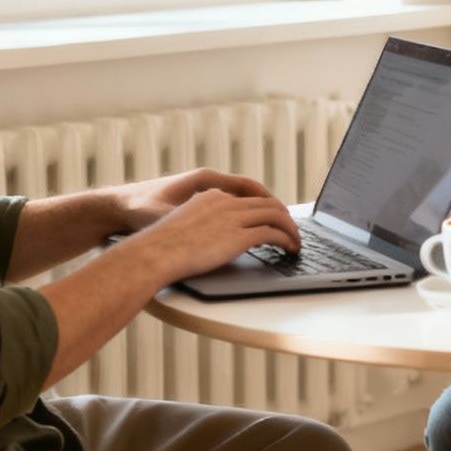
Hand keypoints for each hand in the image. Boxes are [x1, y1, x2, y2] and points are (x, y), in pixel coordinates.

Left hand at [113, 168, 279, 232]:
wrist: (116, 207)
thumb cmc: (138, 209)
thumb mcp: (166, 214)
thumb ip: (193, 219)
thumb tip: (214, 224)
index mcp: (206, 180)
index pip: (249, 187)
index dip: (269, 202)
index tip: (284, 216)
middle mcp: (207, 184)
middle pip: (250, 194)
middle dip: (271, 210)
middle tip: (288, 227)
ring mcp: (203, 194)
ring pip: (241, 201)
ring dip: (258, 214)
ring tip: (275, 230)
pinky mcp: (197, 204)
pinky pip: (230, 209)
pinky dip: (243, 218)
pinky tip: (248, 233)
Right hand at [116, 188, 302, 284]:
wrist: (154, 253)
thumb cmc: (160, 249)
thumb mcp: (182, 228)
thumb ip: (201, 227)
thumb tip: (209, 242)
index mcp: (211, 197)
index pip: (247, 199)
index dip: (264, 209)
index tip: (272, 220)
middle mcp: (225, 203)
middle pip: (267, 203)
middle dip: (284, 216)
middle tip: (292, 230)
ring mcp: (233, 217)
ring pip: (275, 215)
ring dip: (290, 229)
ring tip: (296, 242)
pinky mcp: (239, 235)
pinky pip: (273, 233)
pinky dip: (287, 239)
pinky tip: (290, 248)